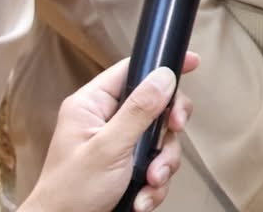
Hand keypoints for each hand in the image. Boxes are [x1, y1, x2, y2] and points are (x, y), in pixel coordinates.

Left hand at [19, 53, 198, 211]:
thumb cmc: (70, 192)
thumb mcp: (108, 148)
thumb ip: (137, 111)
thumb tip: (163, 76)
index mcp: (92, 105)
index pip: (133, 70)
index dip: (161, 66)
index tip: (191, 63)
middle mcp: (106, 120)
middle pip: (155, 106)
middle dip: (167, 129)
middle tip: (174, 132)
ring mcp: (118, 145)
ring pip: (160, 141)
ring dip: (162, 165)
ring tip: (150, 182)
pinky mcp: (127, 167)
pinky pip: (155, 165)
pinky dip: (155, 184)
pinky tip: (143, 198)